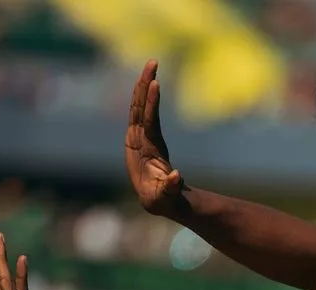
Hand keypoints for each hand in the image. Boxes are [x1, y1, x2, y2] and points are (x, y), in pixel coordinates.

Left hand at [126, 60, 183, 215]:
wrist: (156, 201)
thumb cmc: (160, 201)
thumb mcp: (165, 198)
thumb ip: (170, 188)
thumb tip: (177, 175)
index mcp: (142, 151)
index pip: (146, 122)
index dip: (150, 104)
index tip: (155, 85)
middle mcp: (138, 140)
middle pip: (139, 106)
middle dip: (144, 84)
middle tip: (152, 62)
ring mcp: (141, 136)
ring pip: (141, 106)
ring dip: (145, 84)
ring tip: (152, 64)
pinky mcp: (148, 136)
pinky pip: (147, 112)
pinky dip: (149, 96)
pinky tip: (151, 83)